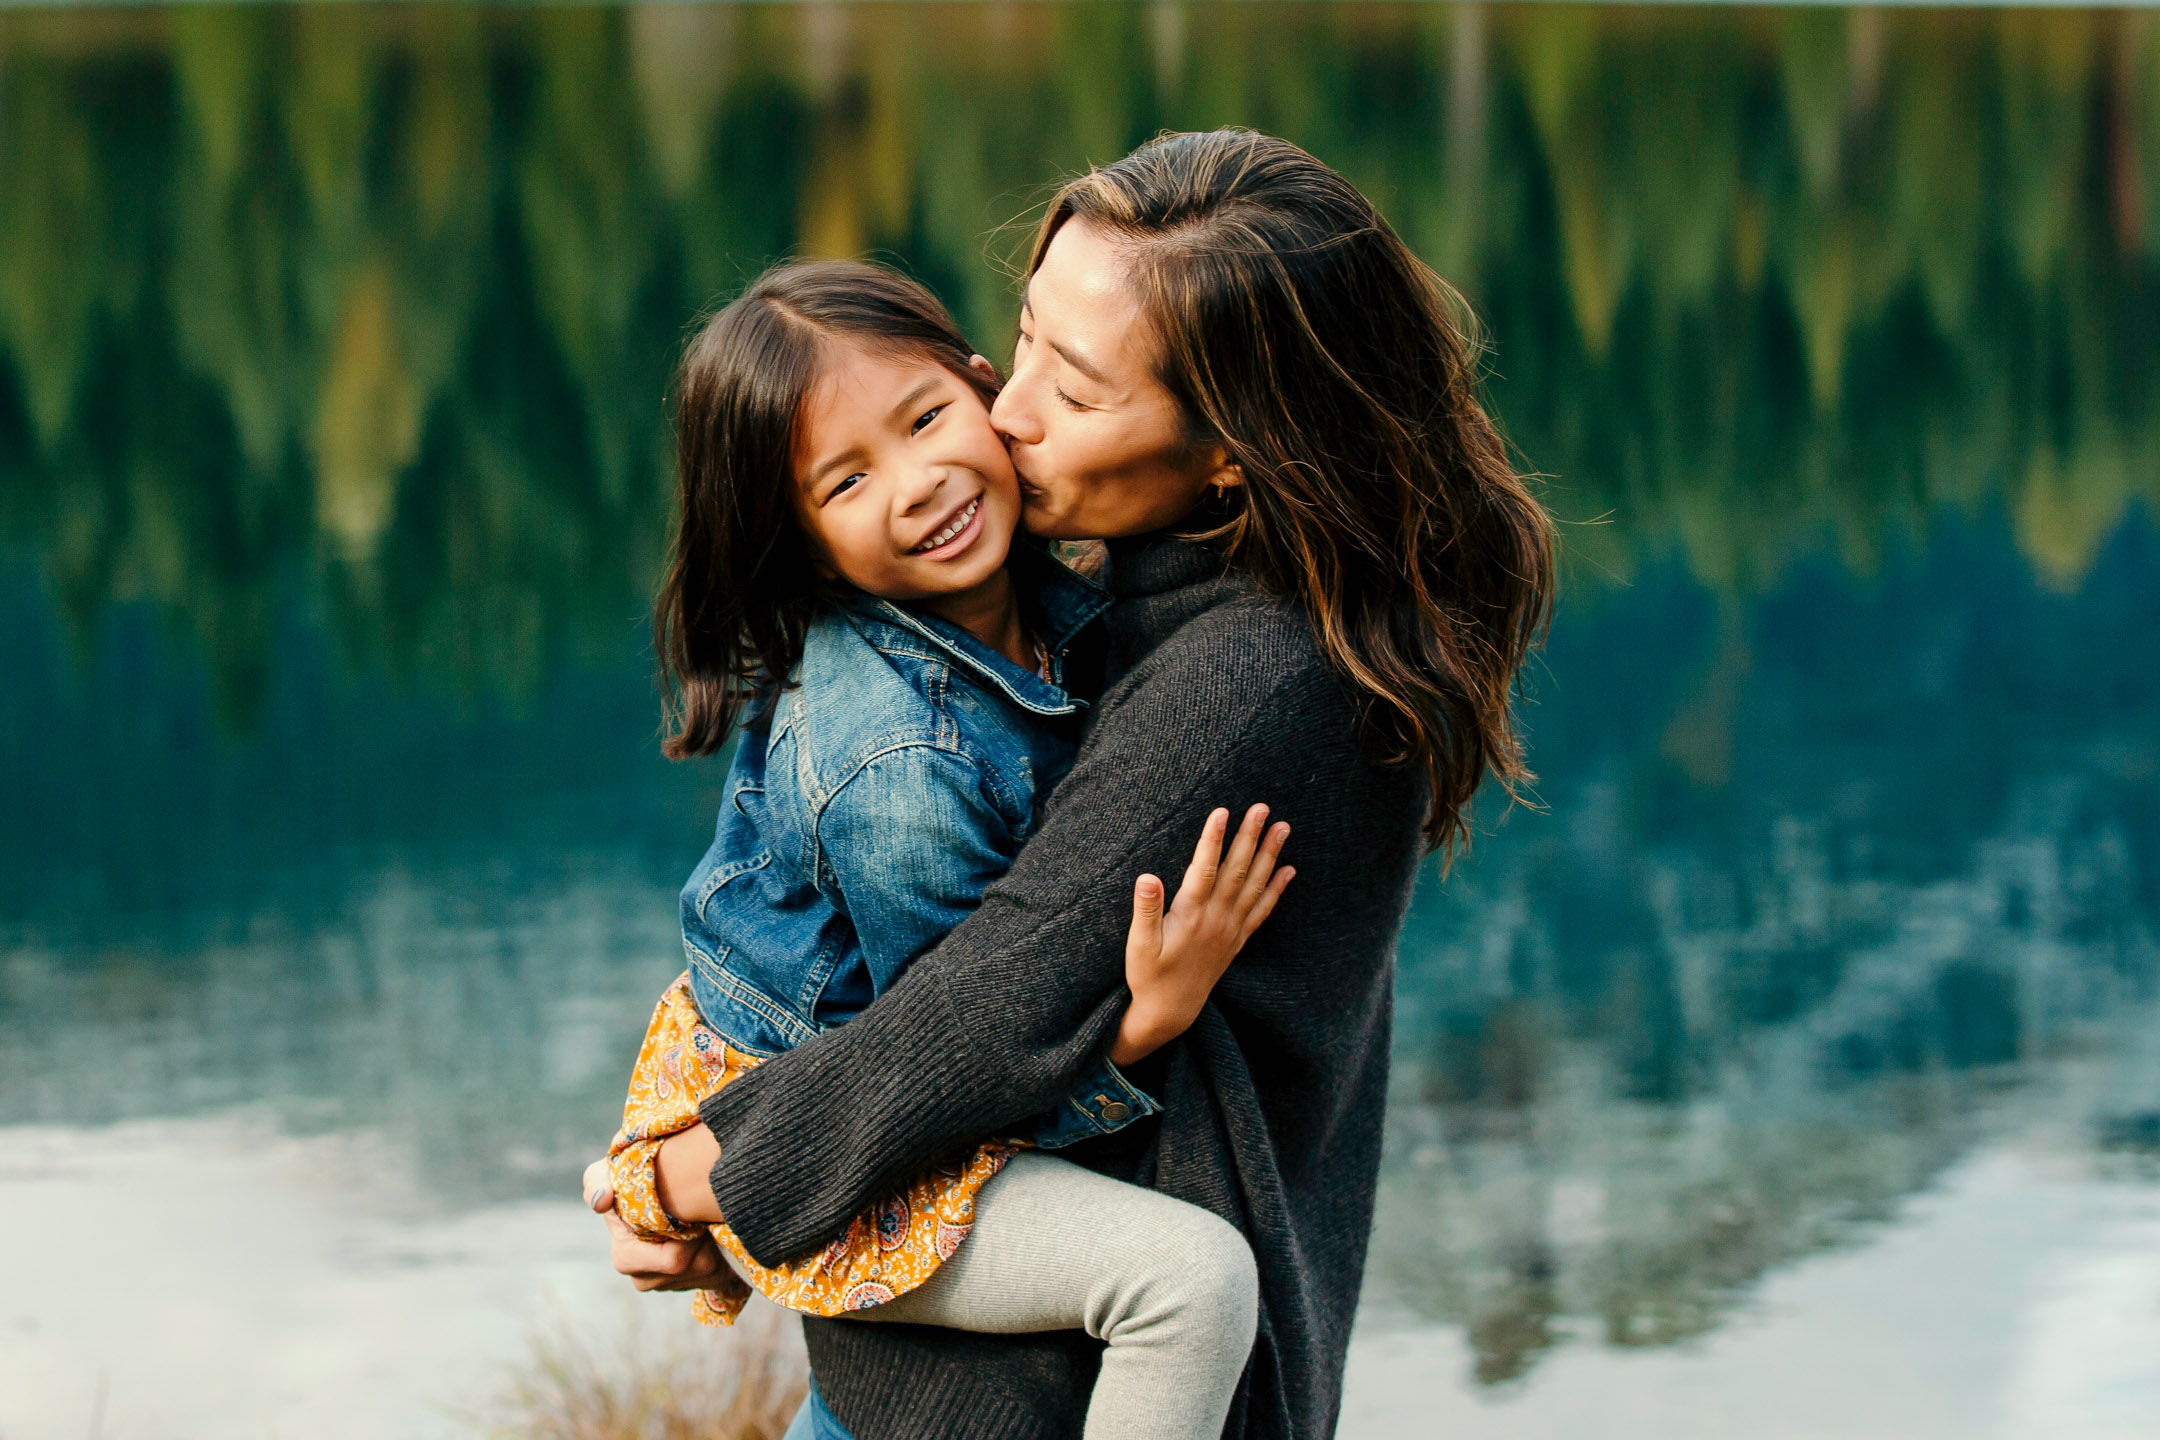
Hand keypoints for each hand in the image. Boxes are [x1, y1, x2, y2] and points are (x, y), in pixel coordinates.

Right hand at [586, 1157, 730, 1290]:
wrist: (649, 1191)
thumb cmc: (625, 1183)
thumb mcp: (604, 1175)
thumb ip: (597, 1182)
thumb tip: (602, 1200)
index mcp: (627, 1258)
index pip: (675, 1260)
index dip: (691, 1235)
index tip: (694, 1211)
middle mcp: (645, 1279)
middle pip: (696, 1268)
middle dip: (708, 1239)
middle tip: (706, 1213)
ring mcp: (668, 1286)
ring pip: (711, 1272)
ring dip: (718, 1244)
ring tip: (709, 1220)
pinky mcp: (691, 1285)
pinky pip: (720, 1278)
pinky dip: (725, 1255)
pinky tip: (715, 1234)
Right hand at [1112, 803, 1292, 1064]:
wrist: (1171, 1011)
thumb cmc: (1149, 975)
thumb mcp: (1138, 945)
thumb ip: (1146, 911)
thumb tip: (1146, 877)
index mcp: (1190, 916)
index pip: (1204, 870)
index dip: (1212, 839)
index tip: (1222, 811)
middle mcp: (1216, 919)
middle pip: (1237, 871)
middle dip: (1250, 836)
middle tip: (1263, 807)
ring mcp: (1231, 929)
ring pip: (1255, 886)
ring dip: (1270, 855)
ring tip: (1284, 827)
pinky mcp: (1237, 939)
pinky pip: (1262, 910)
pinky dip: (1277, 889)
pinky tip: (1289, 870)